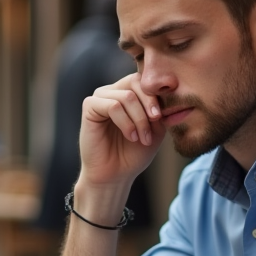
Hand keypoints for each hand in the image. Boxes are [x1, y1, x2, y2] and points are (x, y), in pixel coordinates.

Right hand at [78, 73, 165, 190]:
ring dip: (139, 119)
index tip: (161, 117)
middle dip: (149, 105)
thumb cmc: (134, 153)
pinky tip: (130, 136)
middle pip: (135, 82)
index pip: (144, 81)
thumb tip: (165, 92)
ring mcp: (100, 97)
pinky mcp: (90, 107)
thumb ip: (159, 109)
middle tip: (155, 123)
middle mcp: (113, 91)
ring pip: (127, 96)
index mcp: (128, 92)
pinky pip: (113, 106)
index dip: (156, 96)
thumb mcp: (155, 128)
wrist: (116, 174)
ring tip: (142, 138)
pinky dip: (126, 122)